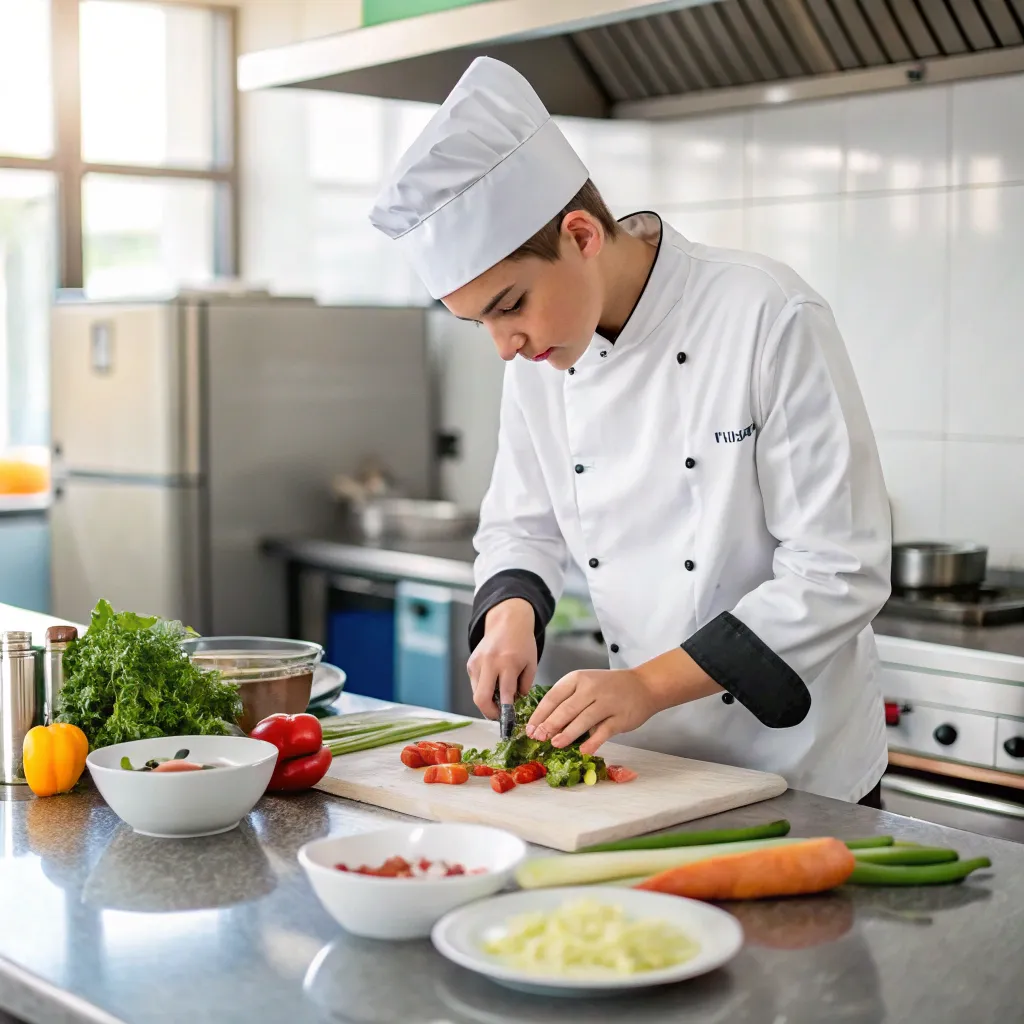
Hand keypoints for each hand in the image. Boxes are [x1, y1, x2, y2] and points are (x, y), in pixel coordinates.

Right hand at [466, 598, 536, 718]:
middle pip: (481, 699)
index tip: (510, 722)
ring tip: (499, 699)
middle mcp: (490, 663)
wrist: (507, 622)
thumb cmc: (523, 643)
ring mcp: (477, 662)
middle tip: (499, 716)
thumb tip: (514, 704)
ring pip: (476, 693)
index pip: (505, 694)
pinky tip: (493, 685)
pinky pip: (475, 684)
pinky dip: (483, 689)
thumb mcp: (531, 664)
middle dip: (489, 713)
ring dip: (487, 701)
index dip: (506, 712)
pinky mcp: (471, 663)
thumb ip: (524, 685)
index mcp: (508, 663)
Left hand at [525, 669, 659, 755]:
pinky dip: (592, 742)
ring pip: (582, 720)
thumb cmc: (608, 687)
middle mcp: (591, 688)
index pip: (553, 697)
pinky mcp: (620, 718)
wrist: (643, 685)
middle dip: (549, 725)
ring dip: (567, 734)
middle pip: (565, 709)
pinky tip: (583, 750)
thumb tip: (544, 725)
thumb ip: (567, 702)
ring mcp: (606, 702)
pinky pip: (603, 732)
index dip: (540, 714)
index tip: (530, 729)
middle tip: (539, 738)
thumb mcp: (585, 685)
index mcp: (577, 679)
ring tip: (555, 744)